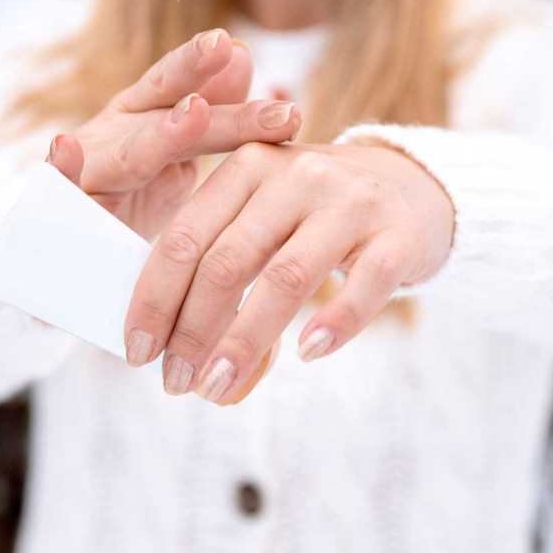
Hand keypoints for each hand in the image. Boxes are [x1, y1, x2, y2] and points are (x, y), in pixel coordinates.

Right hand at [45, 29, 301, 238]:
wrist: (74, 253)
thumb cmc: (133, 197)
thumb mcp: (178, 152)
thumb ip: (212, 111)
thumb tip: (242, 54)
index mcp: (144, 117)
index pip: (180, 85)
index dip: (206, 66)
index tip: (239, 47)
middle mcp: (116, 133)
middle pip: (163, 106)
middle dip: (194, 77)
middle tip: (223, 47)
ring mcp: (92, 169)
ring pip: (132, 154)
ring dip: (163, 134)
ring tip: (195, 111)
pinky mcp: (68, 210)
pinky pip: (65, 191)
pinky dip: (63, 169)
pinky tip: (67, 147)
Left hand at [122, 140, 454, 403]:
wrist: (415, 188)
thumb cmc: (318, 217)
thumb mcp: (266, 217)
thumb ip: (223, 266)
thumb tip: (180, 358)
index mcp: (249, 166)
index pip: (186, 237)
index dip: (156, 298)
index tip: (138, 352)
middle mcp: (296, 175)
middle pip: (228, 260)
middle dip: (192, 330)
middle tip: (176, 382)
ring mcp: (350, 203)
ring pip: (285, 277)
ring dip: (245, 341)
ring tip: (218, 386)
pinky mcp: (397, 235)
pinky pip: (362, 285)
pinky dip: (333, 324)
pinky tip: (307, 354)